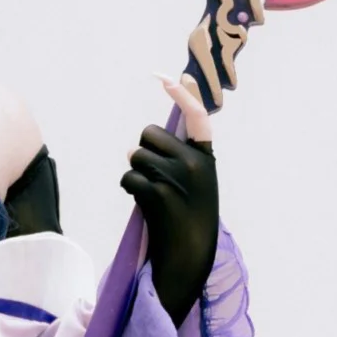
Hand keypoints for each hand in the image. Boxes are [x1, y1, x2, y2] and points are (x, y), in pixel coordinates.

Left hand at [121, 73, 218, 327]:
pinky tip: (145, 207)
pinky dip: (131, 190)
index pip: (196, 117)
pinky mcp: (159, 194)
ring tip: (152, 196)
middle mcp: (196, 164)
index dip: (182, 95)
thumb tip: (146, 140)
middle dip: (144, 151)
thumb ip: (180, 160)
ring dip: (136, 173)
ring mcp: (178, 179)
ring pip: (136, 156)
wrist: (189, 259)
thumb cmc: (189, 222)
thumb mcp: (195, 186)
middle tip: (153, 177)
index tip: (167, 77)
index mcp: (207, 159)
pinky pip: (130, 178)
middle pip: (151, 134)